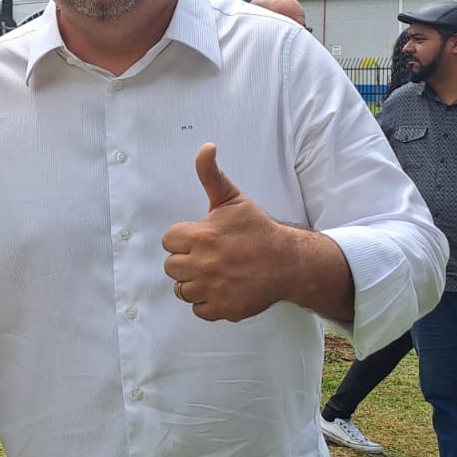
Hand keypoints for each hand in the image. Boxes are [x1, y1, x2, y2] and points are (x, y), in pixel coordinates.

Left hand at [162, 143, 292, 321]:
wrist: (288, 261)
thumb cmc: (257, 230)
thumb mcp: (233, 199)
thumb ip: (211, 175)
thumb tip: (206, 147)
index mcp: (202, 236)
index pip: (168, 241)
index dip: (183, 239)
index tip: (200, 238)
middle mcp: (204, 264)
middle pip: (171, 267)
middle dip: (186, 261)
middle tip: (208, 256)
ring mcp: (213, 289)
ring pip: (181, 290)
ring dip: (193, 282)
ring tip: (214, 273)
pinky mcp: (223, 308)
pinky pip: (198, 309)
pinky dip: (206, 302)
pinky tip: (221, 288)